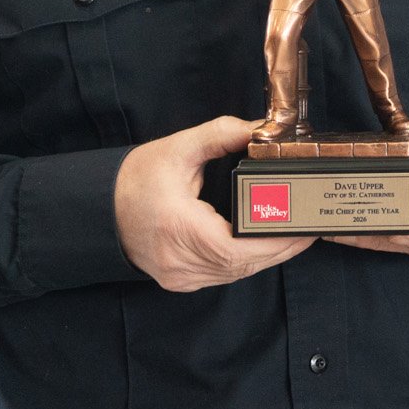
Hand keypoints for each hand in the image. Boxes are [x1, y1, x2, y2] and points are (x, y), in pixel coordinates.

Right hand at [115, 116, 311, 291]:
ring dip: (267, 256)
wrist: (97, 208)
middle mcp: (178, 261)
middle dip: (280, 247)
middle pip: (242, 264)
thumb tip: (261, 129)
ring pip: (236, 273)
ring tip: (296, 234)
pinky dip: (247, 262)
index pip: (234, 247)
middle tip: (310, 227)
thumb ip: (220, 134)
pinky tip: (266, 246)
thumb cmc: (134, 180)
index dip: (273, 241)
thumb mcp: (177, 149)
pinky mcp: (180, 279)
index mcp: (177, 229)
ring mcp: (179, 275)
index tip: (302, 226)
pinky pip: (224, 275)